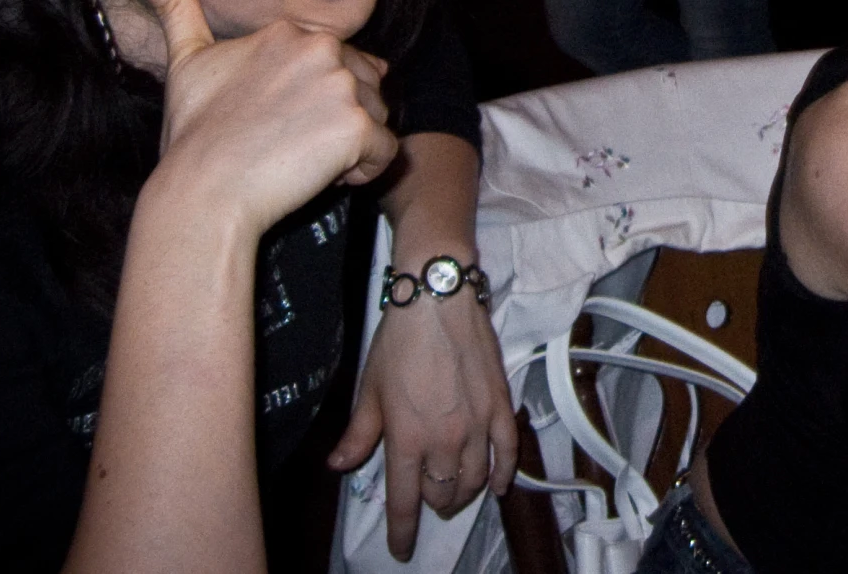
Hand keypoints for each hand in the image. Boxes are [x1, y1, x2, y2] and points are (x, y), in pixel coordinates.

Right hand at [133, 0, 397, 238]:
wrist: (204, 189)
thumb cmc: (194, 137)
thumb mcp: (184, 64)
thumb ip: (177, 12)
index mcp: (290, 33)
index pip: (338, 62)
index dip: (316, 99)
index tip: (281, 123)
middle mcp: (322, 48)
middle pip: (365, 85)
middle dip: (340, 118)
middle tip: (291, 144)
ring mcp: (343, 85)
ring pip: (378, 116)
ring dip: (352, 145)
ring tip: (304, 159)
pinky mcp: (358, 126)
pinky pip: (387, 152)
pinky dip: (366, 172)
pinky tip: (325, 177)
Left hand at [329, 280, 515, 559]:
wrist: (439, 299)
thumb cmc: (398, 341)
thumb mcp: (370, 389)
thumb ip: (359, 433)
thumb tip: (339, 466)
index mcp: (407, 438)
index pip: (405, 502)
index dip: (403, 531)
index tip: (401, 548)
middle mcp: (445, 439)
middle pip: (443, 494)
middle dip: (432, 504)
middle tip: (426, 499)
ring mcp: (478, 424)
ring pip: (475, 479)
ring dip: (463, 493)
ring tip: (454, 492)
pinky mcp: (502, 405)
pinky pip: (508, 452)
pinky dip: (505, 474)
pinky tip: (499, 485)